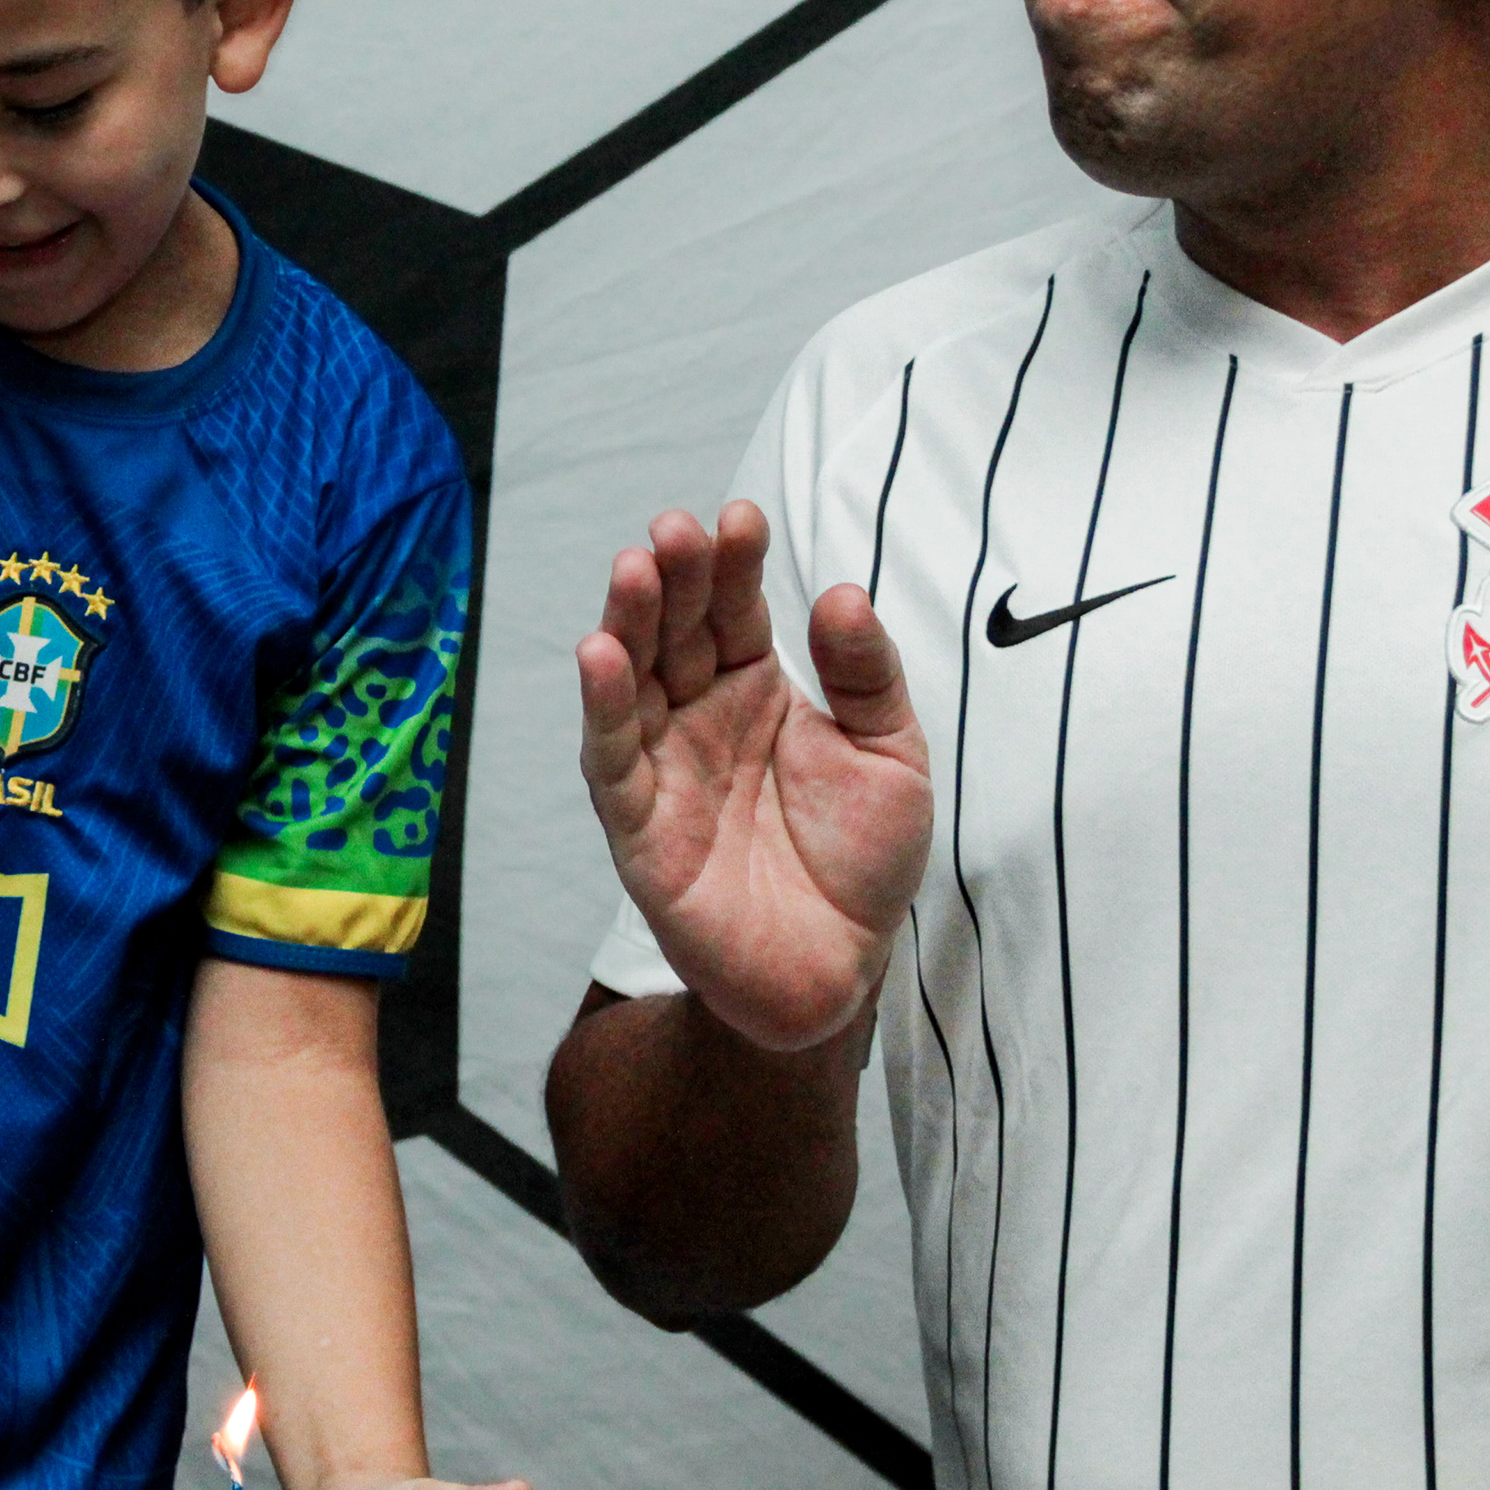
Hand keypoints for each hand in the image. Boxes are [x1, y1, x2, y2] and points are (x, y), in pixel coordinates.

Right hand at [577, 502, 930, 1049]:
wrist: (838, 971)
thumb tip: (841, 591)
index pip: (735, 610)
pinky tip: (598, 653)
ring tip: (635, 569)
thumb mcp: (891, 756)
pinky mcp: (636, 825)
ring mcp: (662, 766)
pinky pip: (612, 757)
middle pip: (675, 632)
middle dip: (673, 579)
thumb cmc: (862, 862)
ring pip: (632, 680)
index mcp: (755, 690)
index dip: (733, 566)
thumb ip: (867, 676)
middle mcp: (698, 716)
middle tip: (676, 530)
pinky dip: (602, 705)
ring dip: (627, 623)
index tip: (741, 519)